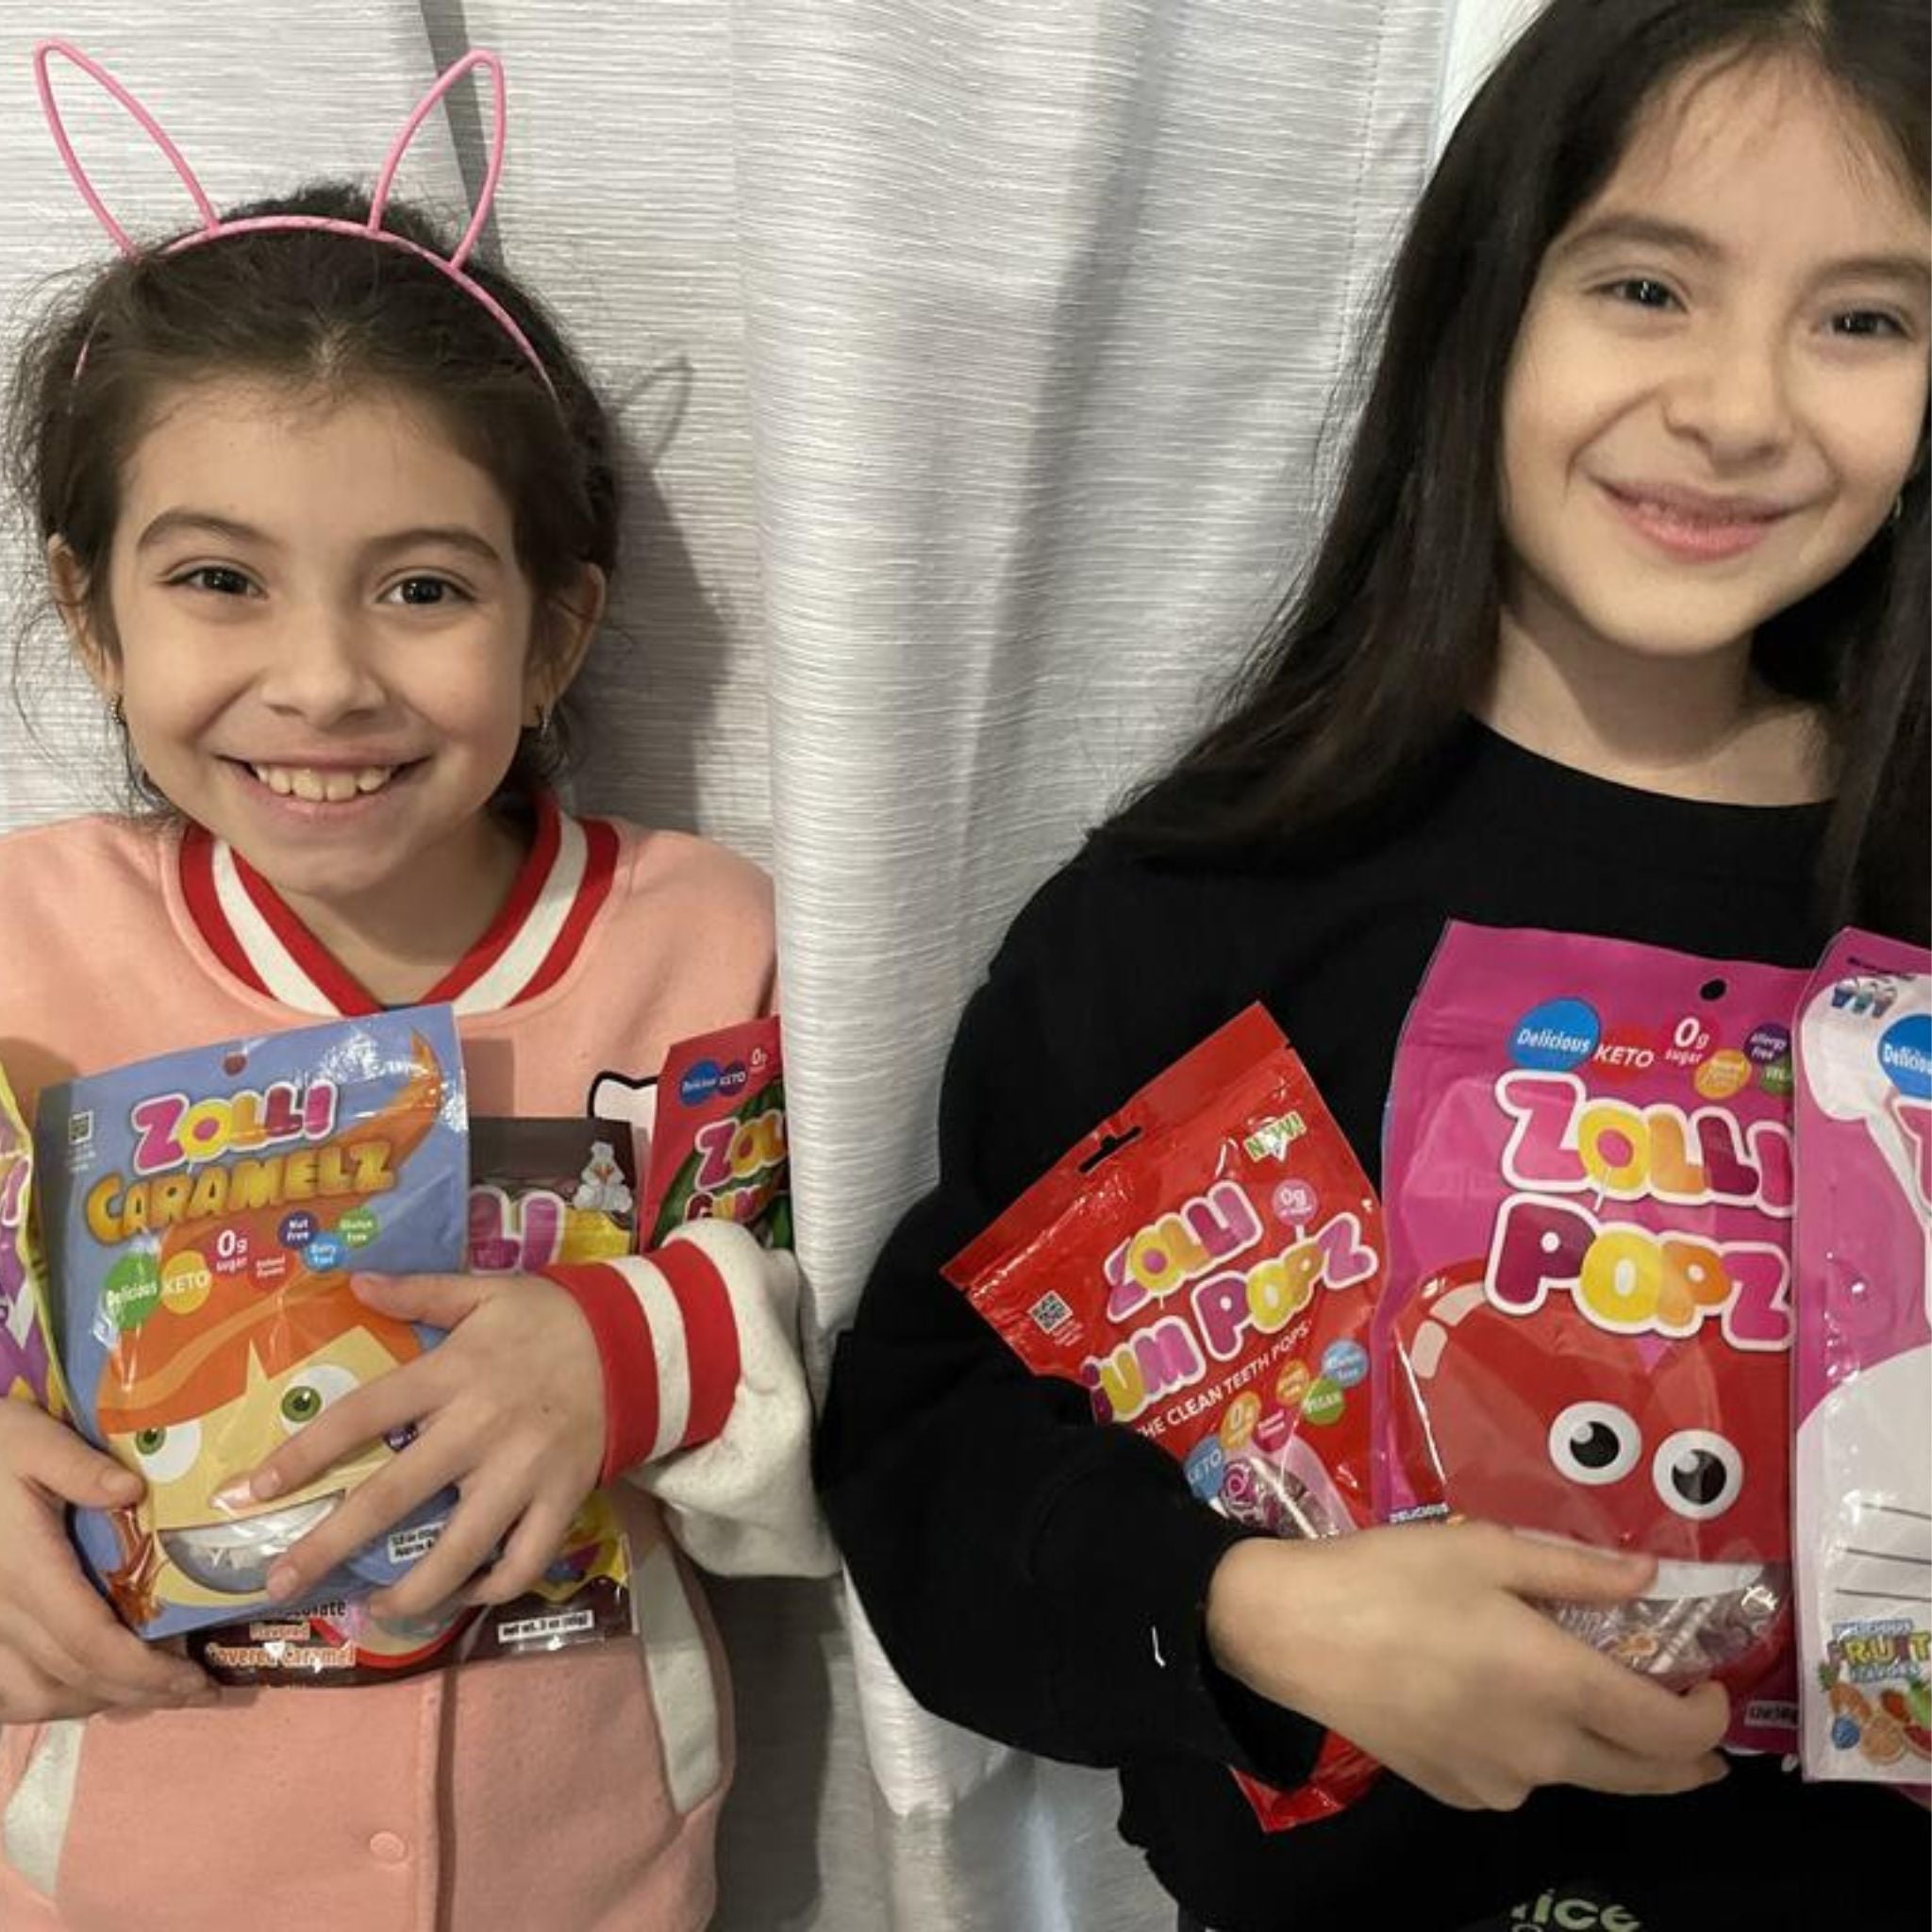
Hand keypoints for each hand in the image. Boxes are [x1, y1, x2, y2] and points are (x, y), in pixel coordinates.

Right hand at [0, 1401, 213, 1720]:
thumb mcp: (31, 1440)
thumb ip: (79, 1467)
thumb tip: (131, 1490)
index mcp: (24, 1570)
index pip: (90, 1642)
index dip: (146, 1671)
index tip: (197, 1679)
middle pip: (73, 1678)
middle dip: (142, 1693)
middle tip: (199, 1691)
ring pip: (35, 1697)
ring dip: (99, 1702)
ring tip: (155, 1690)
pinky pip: (6, 1691)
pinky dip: (51, 1699)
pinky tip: (90, 1687)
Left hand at [246, 1272, 603, 1619]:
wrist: (640, 1340)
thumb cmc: (553, 1316)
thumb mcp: (488, 1291)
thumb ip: (421, 1291)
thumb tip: (354, 1280)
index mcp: (453, 1374)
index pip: (363, 1416)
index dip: (303, 1455)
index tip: (252, 1491)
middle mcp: (480, 1429)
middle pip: (393, 1497)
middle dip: (329, 1545)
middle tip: (279, 1583)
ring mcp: (524, 1472)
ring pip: (459, 1550)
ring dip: (409, 1591)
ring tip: (372, 1609)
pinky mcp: (563, 1500)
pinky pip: (522, 1562)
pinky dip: (488, 1590)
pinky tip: (459, 1595)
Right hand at [1206, 1519, 1729, 1810]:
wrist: (1291, 1632)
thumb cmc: (1391, 1577)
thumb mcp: (1484, 1549)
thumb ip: (1575, 1569)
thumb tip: (1650, 1578)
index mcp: (1557, 1685)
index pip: (1670, 1730)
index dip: (1707, 1716)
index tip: (1711, 1684)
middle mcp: (1541, 1750)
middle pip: (1642, 1777)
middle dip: (1686, 1761)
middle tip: (1700, 1736)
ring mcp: (1497, 1781)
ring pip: (1578, 1775)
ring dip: (1605, 1749)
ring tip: (1588, 1699)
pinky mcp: (1455, 1790)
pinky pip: (1520, 1777)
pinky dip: (1540, 1752)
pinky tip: (1505, 1708)